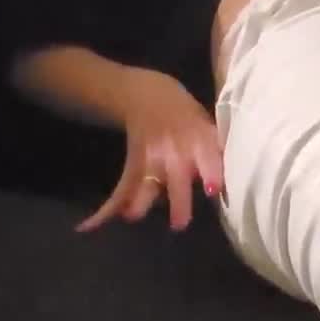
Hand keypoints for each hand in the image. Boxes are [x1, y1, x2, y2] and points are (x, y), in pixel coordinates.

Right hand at [75, 68, 223, 234]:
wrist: (148, 95)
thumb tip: (230, 183)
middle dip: (177, 202)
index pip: (208, 159)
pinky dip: (105, 210)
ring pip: (143, 187)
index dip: (211, 174)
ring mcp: (151, 160)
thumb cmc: (186, 115)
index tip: (212, 191)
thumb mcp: (206, 124)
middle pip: (176, 180)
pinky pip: (121, 190)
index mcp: (198, 139)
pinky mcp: (134, 166)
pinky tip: (89, 226)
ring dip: (139, 204)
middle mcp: (174, 151)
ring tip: (133, 216)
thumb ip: (215, 152)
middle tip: (178, 224)